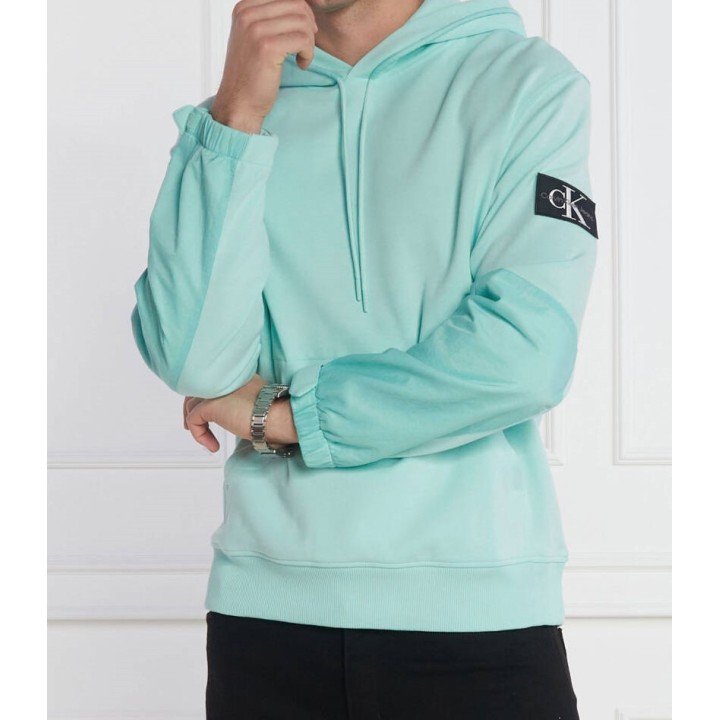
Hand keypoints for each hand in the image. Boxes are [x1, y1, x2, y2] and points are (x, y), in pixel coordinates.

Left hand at [183, 374, 298, 452]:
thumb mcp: (259, 403)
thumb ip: (245, 404)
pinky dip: (199, 435)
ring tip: (206, 440)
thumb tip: (238, 418)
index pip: (214, 385)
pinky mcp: (211, 405)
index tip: (208, 416)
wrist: (277, 416)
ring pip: (191, 405)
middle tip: (190, 425)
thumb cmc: (276, 415)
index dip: (207, 400)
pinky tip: (213, 445)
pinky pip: (194, 420)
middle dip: (191, 409)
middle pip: (197, 391)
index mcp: (237, 377)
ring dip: (194, 425)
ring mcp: (216, 391)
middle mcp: (225, 380)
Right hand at [211, 0, 317, 131]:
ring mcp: (255, 29)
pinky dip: (308, 53)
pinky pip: (303, 40)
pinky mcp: (267, 47)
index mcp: (244, 7)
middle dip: (308, 26)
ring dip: (309, 42)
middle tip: (305, 46)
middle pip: (296, 5)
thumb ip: (270, 18)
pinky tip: (301, 64)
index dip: (301, 13)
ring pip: (302, 22)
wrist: (239, 103)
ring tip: (302, 57)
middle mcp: (247, 14)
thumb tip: (302, 6)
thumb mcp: (254, 37)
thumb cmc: (251, 74)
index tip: (300, 34)